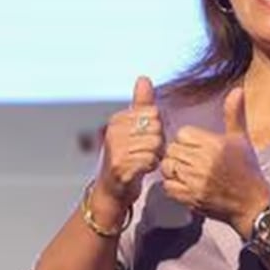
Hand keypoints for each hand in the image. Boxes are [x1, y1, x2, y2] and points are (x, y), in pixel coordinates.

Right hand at [95, 76, 164, 209]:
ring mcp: (115, 149)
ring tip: (142, 161)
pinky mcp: (120, 167)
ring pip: (155, 144)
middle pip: (156, 128)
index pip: (154, 113)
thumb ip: (141, 103)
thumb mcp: (133, 128)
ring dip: (155, 155)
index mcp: (117, 119)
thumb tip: (144, 78)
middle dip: (157, 142)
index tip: (145, 139)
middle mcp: (113, 131)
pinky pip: (150, 160)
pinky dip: (150, 166)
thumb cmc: (127, 158)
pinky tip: (141, 170)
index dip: (156, 128)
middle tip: (144, 152)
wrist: (111, 191)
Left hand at [160, 86, 269, 232]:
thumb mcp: (242, 140)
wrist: (251, 203)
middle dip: (180, 154)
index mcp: (215, 145)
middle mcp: (204, 162)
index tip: (198, 147)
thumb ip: (234, 114)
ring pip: (168, 167)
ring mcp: (196, 181)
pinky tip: (185, 184)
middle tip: (192, 160)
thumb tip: (237, 90)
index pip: (183, 134)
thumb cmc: (247, 169)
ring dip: (174, 169)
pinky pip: (167, 186)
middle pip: (173, 150)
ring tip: (187, 172)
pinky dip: (173, 185)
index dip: (188, 140)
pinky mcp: (191, 198)